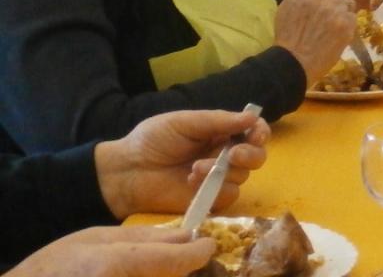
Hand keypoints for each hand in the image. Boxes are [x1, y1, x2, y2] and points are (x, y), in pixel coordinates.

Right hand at [9, 228, 215, 276]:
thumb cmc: (52, 268)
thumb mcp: (92, 240)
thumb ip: (142, 237)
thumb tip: (186, 234)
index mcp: (114, 265)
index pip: (175, 261)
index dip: (197, 253)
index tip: (206, 246)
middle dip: (177, 270)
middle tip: (177, 260)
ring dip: (163, 274)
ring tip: (135, 267)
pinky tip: (132, 273)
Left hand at [95, 109, 268, 218]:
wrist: (126, 171)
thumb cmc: (153, 140)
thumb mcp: (185, 122)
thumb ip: (219, 121)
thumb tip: (252, 117)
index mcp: (221, 132)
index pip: (253, 131)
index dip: (260, 133)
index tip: (256, 135)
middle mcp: (224, 155)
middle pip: (256, 156)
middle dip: (250, 154)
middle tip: (233, 154)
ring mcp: (218, 179)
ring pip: (244, 176)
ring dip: (225, 170)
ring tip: (195, 168)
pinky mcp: (209, 200)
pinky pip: (228, 195)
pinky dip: (216, 188)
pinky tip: (192, 182)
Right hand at [273, 0, 356, 85]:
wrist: (294, 62)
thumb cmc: (288, 36)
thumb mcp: (288, 6)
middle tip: (329, 12)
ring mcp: (334, 8)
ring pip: (349, 1)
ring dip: (343, 11)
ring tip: (331, 25)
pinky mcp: (346, 22)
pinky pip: (353, 16)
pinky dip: (347, 24)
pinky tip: (336, 34)